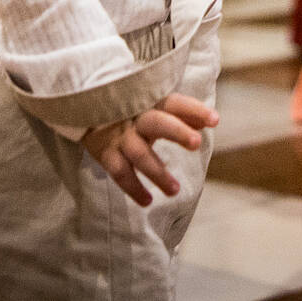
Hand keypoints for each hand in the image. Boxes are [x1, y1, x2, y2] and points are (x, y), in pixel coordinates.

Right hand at [80, 93, 218, 205]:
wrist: (87, 108)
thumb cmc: (132, 109)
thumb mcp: (156, 107)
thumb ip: (184, 114)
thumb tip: (212, 120)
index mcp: (150, 101)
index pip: (174, 103)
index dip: (194, 110)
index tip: (215, 120)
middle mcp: (135, 117)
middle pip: (157, 122)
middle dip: (177, 132)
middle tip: (196, 144)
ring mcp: (119, 136)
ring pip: (139, 154)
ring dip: (158, 173)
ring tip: (175, 191)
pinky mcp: (105, 152)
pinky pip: (119, 172)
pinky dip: (132, 188)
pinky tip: (147, 201)